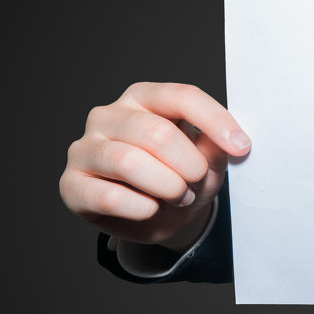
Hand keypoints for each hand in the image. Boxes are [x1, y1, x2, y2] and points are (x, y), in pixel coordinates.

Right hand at [59, 82, 250, 250]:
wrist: (156, 217)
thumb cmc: (180, 179)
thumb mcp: (206, 163)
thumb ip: (214, 149)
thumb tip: (229, 141)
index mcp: (143, 97)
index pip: (182, 96)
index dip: (216, 121)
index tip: (242, 148)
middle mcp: (108, 115)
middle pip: (157, 133)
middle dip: (188, 166)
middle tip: (195, 183)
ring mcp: (85, 148)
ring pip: (129, 162)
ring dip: (166, 187)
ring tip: (178, 197)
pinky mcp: (71, 184)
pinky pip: (109, 195)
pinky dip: (141, 208)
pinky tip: (150, 209)